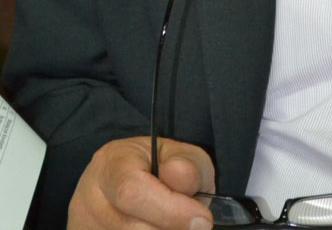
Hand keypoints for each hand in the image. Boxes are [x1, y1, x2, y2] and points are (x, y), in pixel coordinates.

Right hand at [67, 135, 215, 228]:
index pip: (132, 192)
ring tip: (172, 222)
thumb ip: (186, 163)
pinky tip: (157, 228)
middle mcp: (88, 199)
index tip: (202, 219)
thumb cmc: (153, 166)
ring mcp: (84, 227)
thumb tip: (182, 179)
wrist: (122, 180)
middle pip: (130, 229)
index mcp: (110, 164)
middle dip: (170, 228)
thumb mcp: (176, 153)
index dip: (171, 210)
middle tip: (192, 225)